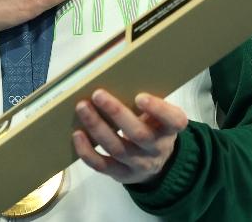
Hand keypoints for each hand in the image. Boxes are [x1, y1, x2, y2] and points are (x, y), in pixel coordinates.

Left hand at [72, 89, 188, 184]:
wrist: (156, 163)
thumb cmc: (153, 128)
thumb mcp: (159, 115)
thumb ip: (147, 102)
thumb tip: (116, 76)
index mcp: (170, 129)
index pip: (173, 120)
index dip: (157, 109)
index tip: (140, 97)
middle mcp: (157, 149)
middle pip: (139, 134)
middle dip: (117, 113)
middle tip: (98, 94)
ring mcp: (139, 165)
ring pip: (118, 149)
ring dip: (97, 128)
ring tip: (82, 108)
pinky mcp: (122, 175)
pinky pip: (103, 166)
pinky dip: (88, 152)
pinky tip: (78, 134)